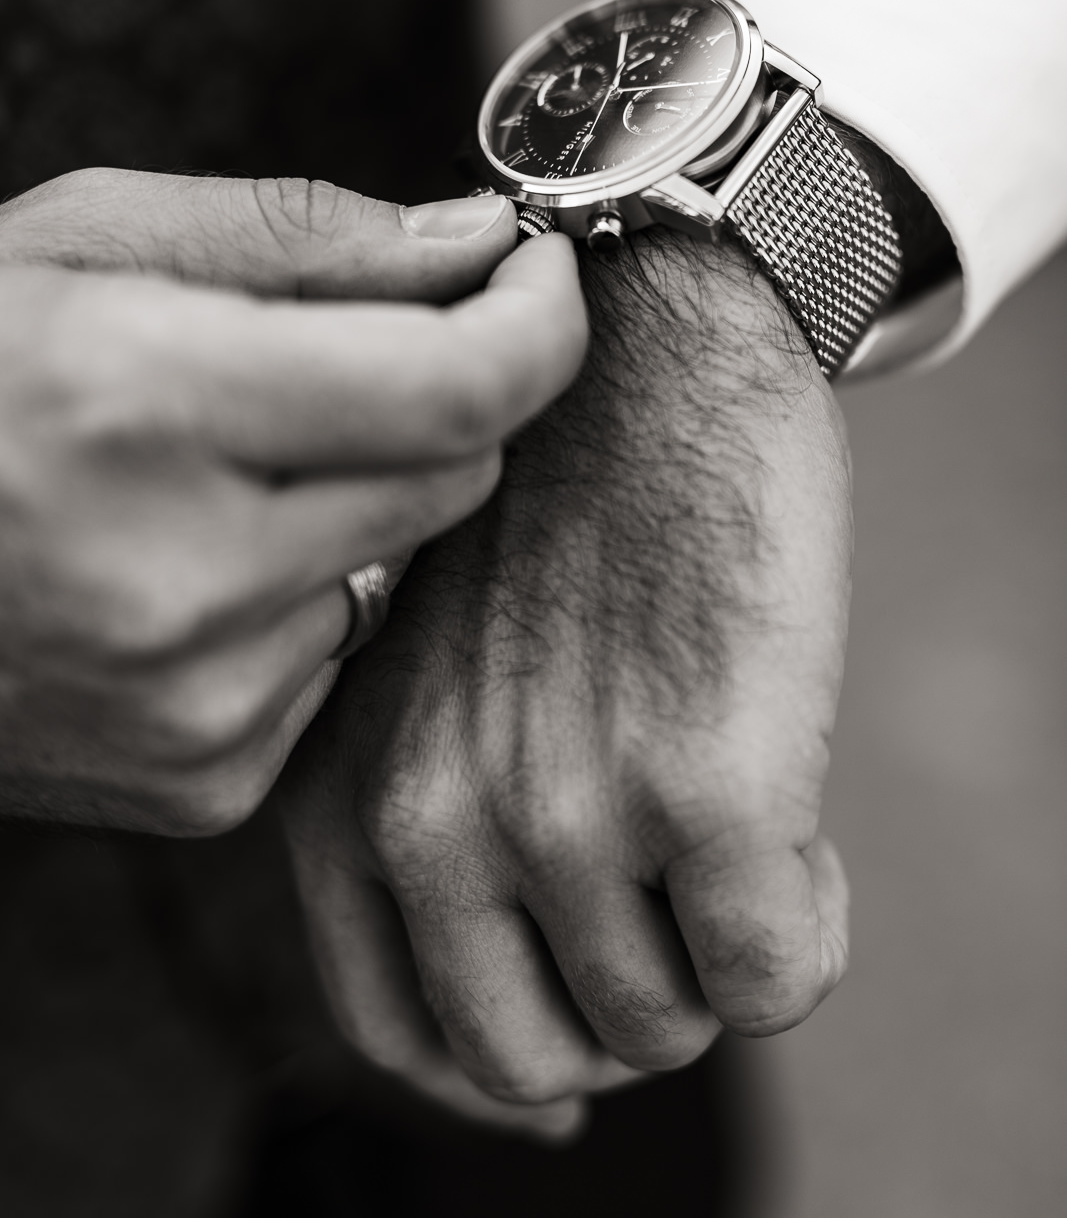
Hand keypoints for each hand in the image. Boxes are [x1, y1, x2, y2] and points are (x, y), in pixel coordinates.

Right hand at [0, 169, 586, 835]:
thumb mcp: (82, 243)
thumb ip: (299, 239)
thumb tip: (473, 246)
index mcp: (137, 403)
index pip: (454, 387)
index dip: (537, 325)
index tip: (540, 275)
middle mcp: (174, 574)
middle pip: (454, 475)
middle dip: (436, 395)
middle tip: (350, 352)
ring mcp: (192, 700)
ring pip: (404, 567)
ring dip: (358, 500)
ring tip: (218, 469)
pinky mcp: (202, 779)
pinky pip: (340, 655)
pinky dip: (303, 593)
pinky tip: (186, 565)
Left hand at [283, 228, 850, 1126]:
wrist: (644, 339)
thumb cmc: (551, 498)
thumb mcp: (422, 665)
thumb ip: (434, 827)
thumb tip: (529, 1064)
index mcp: (348, 787)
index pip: (407, 1034)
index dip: (509, 1052)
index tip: (582, 1020)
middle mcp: (433, 815)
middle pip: (545, 1055)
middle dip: (626, 1004)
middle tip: (675, 899)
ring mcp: (564, 807)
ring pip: (669, 1023)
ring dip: (720, 949)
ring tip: (737, 824)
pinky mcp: (707, 785)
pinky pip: (774, 980)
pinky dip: (806, 934)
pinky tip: (803, 833)